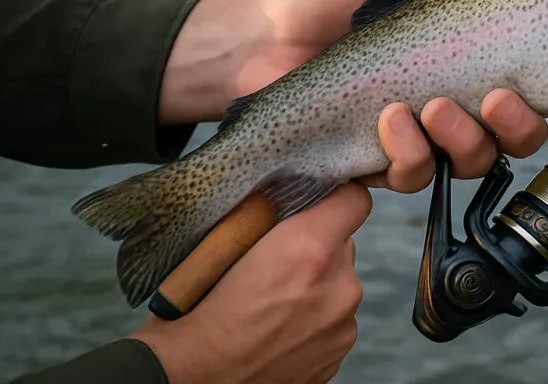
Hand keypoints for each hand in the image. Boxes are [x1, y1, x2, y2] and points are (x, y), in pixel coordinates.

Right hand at [130, 183, 370, 383]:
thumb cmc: (192, 319)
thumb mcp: (218, 248)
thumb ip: (263, 218)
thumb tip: (281, 196)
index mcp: (307, 249)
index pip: (354, 200)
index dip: (337, 196)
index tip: (321, 199)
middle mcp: (337, 285)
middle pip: (343, 243)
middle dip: (316, 245)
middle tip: (276, 260)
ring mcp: (343, 323)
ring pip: (338, 282)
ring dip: (316, 284)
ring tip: (272, 303)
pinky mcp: (340, 352)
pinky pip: (335, 317)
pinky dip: (314, 318)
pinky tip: (278, 329)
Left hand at [158, 0, 547, 191]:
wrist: (256, 46)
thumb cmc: (318, 3)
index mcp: (467, 59)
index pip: (542, 84)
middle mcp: (457, 103)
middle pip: (523, 135)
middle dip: (525, 124)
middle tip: (499, 98)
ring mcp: (422, 138)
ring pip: (476, 160)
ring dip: (466, 138)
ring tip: (432, 105)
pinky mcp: (384, 164)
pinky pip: (418, 175)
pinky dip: (410, 151)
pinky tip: (390, 120)